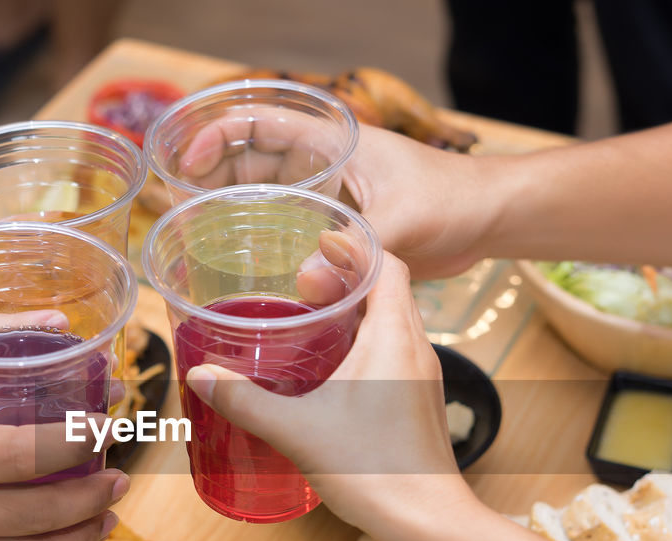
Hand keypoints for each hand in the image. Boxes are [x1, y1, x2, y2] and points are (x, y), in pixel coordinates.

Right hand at [181, 120, 499, 278]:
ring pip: (273, 200)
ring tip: (201, 240)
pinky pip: (294, 233)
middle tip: (180, 208)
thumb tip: (307, 285)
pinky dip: (270, 245)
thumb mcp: (402, 222)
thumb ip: (356, 251)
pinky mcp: (344, 231)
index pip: (262, 124)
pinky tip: (249, 272)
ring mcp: (333, 199)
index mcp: (334, 144)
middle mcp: (327, 168)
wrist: (490, 220)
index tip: (191, 164)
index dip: (219, 136)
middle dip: (216, 179)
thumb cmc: (455, 200)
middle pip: (256, 163)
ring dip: (239, 214)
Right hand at [183, 252, 478, 529]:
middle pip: (389, 289)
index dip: (354, 245)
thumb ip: (245, 400)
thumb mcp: (296, 430)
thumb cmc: (373, 469)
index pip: (387, 262)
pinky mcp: (421, 403)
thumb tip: (201, 375)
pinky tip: (332, 370)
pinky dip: (367, 343)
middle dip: (348, 278)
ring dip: (358, 312)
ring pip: (394, 322)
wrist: (427, 522)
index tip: (317, 244)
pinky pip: (397, 353)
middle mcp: (417, 348)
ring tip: (312, 320)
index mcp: (394, 335)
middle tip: (302, 284)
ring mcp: (423, 377)